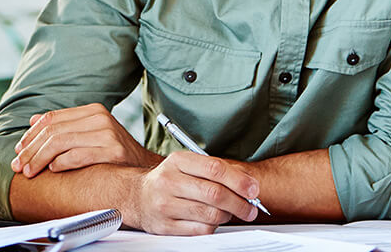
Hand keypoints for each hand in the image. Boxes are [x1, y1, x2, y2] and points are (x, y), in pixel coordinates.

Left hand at [11, 103, 161, 176]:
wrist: (145, 167)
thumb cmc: (114, 153)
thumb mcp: (90, 133)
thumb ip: (64, 126)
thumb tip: (34, 121)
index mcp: (92, 111)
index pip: (52, 118)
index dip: (31, 135)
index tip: (19, 150)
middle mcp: (99, 118)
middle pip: (53, 131)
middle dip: (31, 150)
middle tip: (18, 165)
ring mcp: (108, 134)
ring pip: (61, 142)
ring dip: (40, 159)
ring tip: (30, 171)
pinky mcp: (113, 151)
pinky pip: (78, 155)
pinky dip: (61, 162)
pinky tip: (52, 169)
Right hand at [130, 151, 260, 235]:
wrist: (136, 197)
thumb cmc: (170, 180)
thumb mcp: (187, 166)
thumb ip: (216, 171)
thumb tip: (249, 184)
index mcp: (178, 161)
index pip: (215, 168)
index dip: (239, 180)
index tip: (254, 189)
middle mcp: (169, 181)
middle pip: (214, 194)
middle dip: (240, 203)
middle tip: (251, 209)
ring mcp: (165, 204)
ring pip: (210, 214)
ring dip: (228, 216)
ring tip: (230, 213)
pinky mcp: (165, 226)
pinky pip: (200, 230)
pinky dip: (213, 226)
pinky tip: (212, 220)